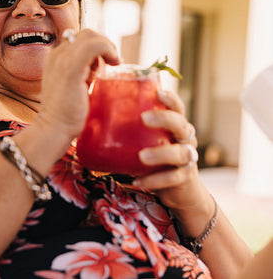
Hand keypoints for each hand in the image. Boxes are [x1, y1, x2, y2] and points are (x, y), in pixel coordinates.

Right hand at [37, 29, 120, 140]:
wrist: (54, 129)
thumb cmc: (66, 114)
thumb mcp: (75, 86)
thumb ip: (84, 72)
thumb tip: (100, 64)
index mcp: (55, 58)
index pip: (80, 39)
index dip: (97, 47)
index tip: (105, 64)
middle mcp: (57, 55)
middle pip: (87, 34)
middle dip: (105, 44)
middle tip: (113, 62)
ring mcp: (62, 60)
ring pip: (91, 37)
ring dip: (109, 46)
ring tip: (114, 63)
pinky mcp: (71, 69)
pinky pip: (94, 46)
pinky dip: (108, 49)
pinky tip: (114, 63)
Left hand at [134, 90, 205, 210]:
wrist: (178, 188)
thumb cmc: (154, 156)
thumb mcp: (145, 140)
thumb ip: (129, 129)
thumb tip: (91, 118)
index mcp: (175, 125)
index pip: (177, 107)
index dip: (170, 99)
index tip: (157, 92)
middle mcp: (185, 139)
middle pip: (181, 124)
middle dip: (164, 119)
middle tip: (144, 118)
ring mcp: (187, 159)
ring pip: (180, 153)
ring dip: (160, 153)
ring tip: (142, 156)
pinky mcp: (184, 178)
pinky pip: (172, 178)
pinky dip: (154, 180)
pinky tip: (137, 181)